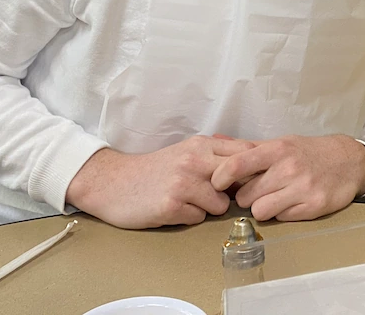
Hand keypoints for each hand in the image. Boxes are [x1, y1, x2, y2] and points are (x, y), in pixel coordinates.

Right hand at [65, 135, 253, 228]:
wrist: (113, 182)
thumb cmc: (154, 170)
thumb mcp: (186, 152)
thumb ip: (214, 155)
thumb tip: (251, 163)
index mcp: (200, 145)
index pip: (245, 152)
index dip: (252, 168)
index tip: (247, 179)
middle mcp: (194, 161)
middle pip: (238, 179)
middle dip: (234, 191)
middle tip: (220, 196)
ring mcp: (182, 184)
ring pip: (220, 205)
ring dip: (208, 209)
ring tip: (189, 202)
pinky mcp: (170, 206)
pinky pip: (198, 219)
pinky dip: (189, 218)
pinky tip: (174, 210)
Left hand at [211, 135, 364, 221]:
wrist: (348, 161)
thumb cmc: (309, 152)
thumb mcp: (281, 143)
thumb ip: (248, 147)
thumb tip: (215, 140)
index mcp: (277, 149)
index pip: (237, 164)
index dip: (220, 177)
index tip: (217, 183)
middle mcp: (288, 168)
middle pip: (245, 195)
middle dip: (246, 196)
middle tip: (257, 191)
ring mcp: (302, 188)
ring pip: (260, 211)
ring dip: (262, 208)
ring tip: (273, 198)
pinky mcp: (313, 206)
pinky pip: (281, 219)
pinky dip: (281, 214)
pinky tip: (291, 203)